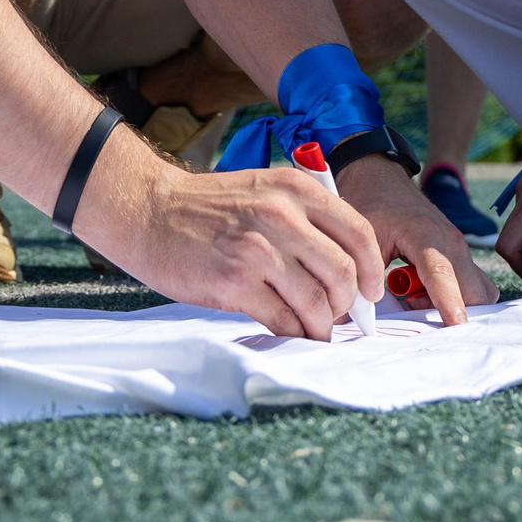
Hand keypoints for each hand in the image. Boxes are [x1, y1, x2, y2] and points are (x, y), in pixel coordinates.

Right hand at [76, 155, 382, 339]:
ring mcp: (258, 250)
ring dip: (321, 324)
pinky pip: (282, 318)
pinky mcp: (234, 282)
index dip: (372, 270)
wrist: (148, 211)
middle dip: (347, 304)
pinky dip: (293, 331)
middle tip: (338, 316)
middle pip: (342, 272)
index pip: (358, 233)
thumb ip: (304, 219)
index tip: (370, 293)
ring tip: (313, 329)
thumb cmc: (207, 207)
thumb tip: (346, 269)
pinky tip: (289, 330)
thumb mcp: (263, 190)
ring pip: (315, 301)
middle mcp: (282, 216)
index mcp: (295, 189)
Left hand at [336, 155, 492, 320]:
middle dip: (453, 313)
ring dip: (454, 305)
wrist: (380, 178)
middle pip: (474, 291)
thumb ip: (364, 277)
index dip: (450, 304)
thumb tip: (362, 316)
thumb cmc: (369, 205)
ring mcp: (460, 248)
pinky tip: (423, 291)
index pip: (443, 275)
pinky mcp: (460, 254)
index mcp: (425, 235)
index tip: (457, 327)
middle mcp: (451, 243)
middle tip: (412, 307)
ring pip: (478, 291)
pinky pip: (472, 285)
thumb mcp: (360, 240)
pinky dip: (455, 297)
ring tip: (414, 297)